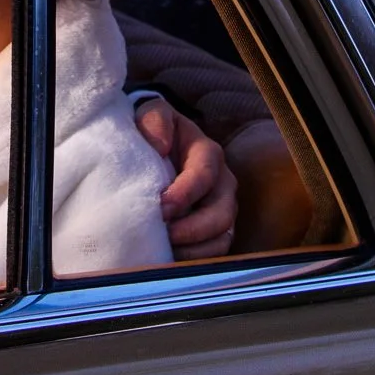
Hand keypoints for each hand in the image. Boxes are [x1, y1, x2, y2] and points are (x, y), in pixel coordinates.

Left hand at [136, 98, 236, 259]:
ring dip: (196, 249)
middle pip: (222, 213)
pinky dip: (196, 259)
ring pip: (223, 237)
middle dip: (193, 230)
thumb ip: (155, 121)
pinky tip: (172, 258)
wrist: (155, 145)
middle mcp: (222, 182)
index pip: (204, 176)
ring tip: (167, 251)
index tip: (160, 208)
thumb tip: (161, 146)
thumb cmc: (154, 132)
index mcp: (208, 153)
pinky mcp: (215, 229)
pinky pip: (216, 251)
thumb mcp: (151, 114)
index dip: (184, 195)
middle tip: (164, 236)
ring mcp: (222, 208)